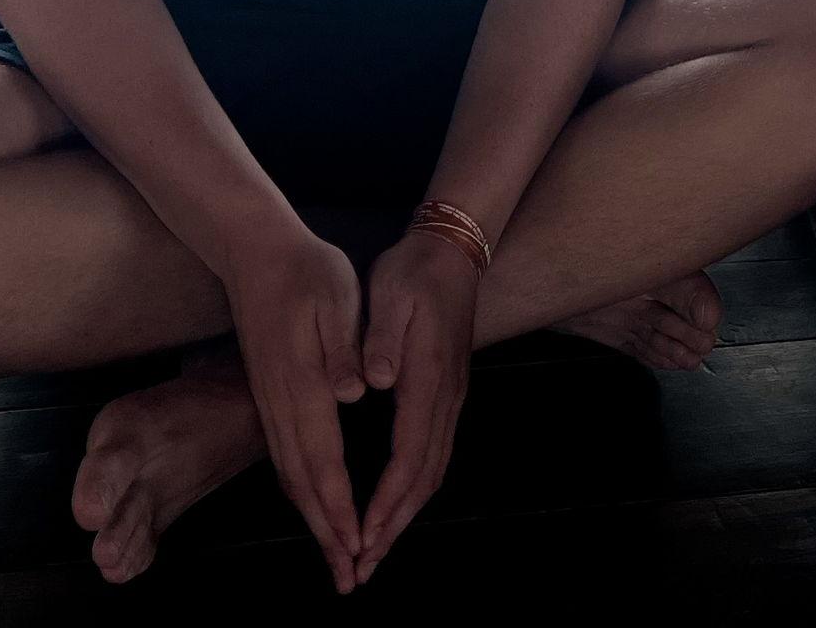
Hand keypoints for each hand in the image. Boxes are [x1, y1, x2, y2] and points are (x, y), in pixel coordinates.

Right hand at [218, 225, 367, 592]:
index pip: (323, 458)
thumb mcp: (335, 296)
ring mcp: (270, 399)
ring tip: (336, 554)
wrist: (255, 252)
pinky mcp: (268, 393)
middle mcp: (281, 401)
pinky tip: (314, 502)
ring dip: (314, 518)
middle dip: (328, 532)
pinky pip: (285, 453)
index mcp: (302, 382)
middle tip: (349, 575)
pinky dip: (302, 488)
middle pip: (303, 481)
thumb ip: (344, 346)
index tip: (357, 545)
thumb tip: (356, 391)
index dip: (340, 506)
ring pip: (290, 473)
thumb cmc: (304, 269)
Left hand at [354, 231, 480, 584]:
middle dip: (395, 525)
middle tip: (364, 565)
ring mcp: (451, 395)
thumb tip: (374, 380)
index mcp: (426, 378)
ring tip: (377, 547)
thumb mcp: (392, 293)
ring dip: (406, 513)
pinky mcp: (448, 391)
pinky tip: (399, 502)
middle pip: (425, 476)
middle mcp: (445, 395)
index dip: (385, 501)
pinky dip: (415, 488)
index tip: (362, 536)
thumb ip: (382, 338)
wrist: (453, 249)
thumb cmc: (415, 270)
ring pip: (434, 468)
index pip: (408, 454)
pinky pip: (435, 452)